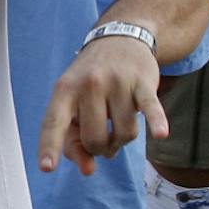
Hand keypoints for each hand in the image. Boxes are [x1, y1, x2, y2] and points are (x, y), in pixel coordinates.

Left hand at [37, 34, 163, 175]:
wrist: (120, 39)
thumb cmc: (91, 82)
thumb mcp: (73, 103)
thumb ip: (74, 140)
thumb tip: (88, 170)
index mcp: (63, 91)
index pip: (54, 123)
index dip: (50, 147)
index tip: (47, 168)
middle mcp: (88, 84)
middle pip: (95, 139)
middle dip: (100, 148)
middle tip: (104, 139)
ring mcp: (116, 82)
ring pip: (124, 134)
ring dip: (122, 140)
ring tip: (118, 128)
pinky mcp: (143, 82)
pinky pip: (150, 108)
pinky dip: (156, 122)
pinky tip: (160, 133)